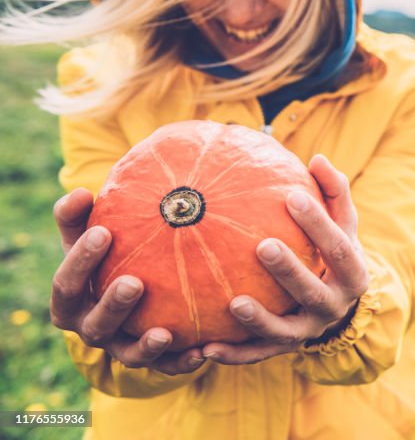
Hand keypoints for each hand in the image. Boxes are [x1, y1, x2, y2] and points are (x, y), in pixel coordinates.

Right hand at [50, 188, 206, 374]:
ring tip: (166, 332)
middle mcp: (91, 327)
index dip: (81, 261)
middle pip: (95, 323)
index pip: (68, 284)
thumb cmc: (108, 255)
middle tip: (134, 282)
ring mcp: (121, 347)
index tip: (103, 231)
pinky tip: (203, 352)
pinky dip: (182, 362)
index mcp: (71, 300)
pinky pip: (167, 366)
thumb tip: (77, 191)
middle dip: (113, 305)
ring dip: (146, 345)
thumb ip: (79, 215)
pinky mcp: (151, 361)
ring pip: (129, 353)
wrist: (130, 292)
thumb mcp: (90, 236)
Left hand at [202, 154, 369, 364]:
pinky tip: (205, 348)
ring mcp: (309, 331)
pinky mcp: (284, 349)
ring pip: (285, 330)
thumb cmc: (331, 253)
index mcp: (353, 272)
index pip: (339, 246)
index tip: (291, 196)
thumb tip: (318, 158)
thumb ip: (333, 193)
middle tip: (261, 245)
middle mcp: (333, 305)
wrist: (339, 306)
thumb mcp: (343, 225)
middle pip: (313, 290)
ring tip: (234, 302)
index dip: (318, 223)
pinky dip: (233, 354)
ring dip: (260, 318)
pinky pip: (257, 354)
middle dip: (289, 270)